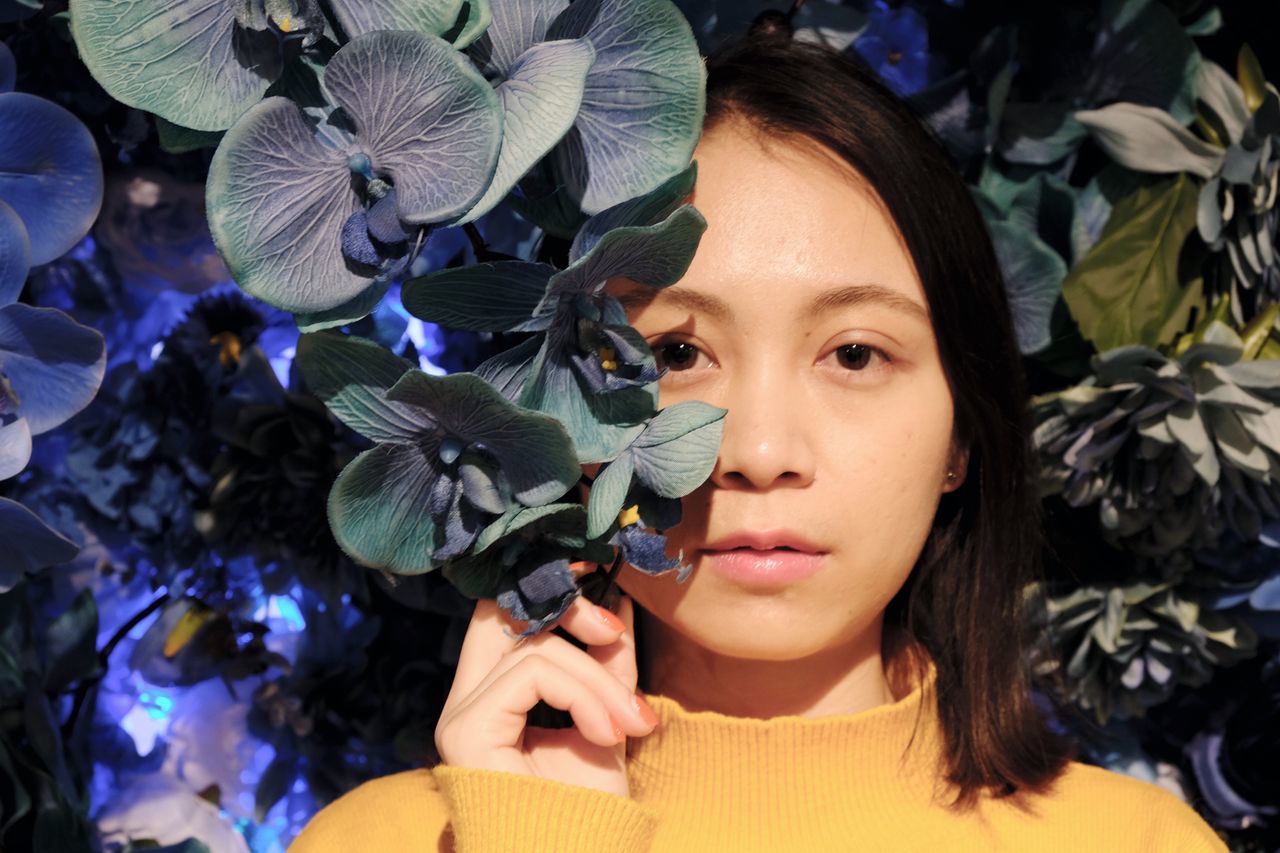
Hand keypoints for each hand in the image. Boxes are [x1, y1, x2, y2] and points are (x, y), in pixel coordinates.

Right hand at [434, 575, 657, 798]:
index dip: (548, 585)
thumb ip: (608, 662)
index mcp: (492, 695)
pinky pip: (532, 673)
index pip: (506, 614)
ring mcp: (461, 715)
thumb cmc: (588, 807)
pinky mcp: (467, 730)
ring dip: (599, 679)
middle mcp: (466, 700)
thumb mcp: (607, 716)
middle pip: (503, 612)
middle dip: (567, 608)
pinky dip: (583, 694)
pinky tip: (606, 732)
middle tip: (616, 630)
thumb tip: (622, 600)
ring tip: (632, 723)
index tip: (597, 568)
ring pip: (535, 648)